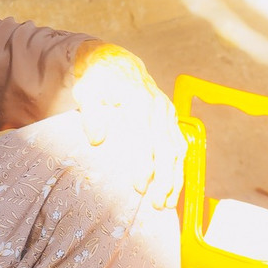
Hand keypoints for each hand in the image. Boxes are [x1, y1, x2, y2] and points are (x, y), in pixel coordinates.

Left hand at [71, 41, 184, 208]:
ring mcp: (167, 113)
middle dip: (164, 178)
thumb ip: (91, 114)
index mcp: (139, 101)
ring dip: (175, 177)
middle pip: (167, 148)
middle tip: (156, 203)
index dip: (144, 165)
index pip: (145, 139)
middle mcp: (158, 108)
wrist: (116, 64)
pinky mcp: (170, 118)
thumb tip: (97, 139)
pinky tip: (174, 187)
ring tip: (166, 203)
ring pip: (178, 149)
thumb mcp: (86, 91)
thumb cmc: (98, 80)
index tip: (139, 186)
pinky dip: (179, 167)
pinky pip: (180, 145)